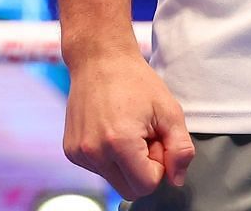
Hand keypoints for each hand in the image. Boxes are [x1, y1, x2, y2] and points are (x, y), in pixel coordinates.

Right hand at [61, 51, 194, 199]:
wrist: (100, 61)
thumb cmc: (137, 82)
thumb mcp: (170, 111)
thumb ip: (179, 149)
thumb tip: (177, 180)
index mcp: (119, 143)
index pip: (146, 186)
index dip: (159, 166)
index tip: (158, 141)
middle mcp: (93, 153)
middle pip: (129, 189)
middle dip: (144, 169)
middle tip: (146, 136)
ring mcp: (79, 154)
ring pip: (114, 180)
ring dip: (128, 163)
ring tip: (130, 130)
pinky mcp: (71, 152)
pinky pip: (99, 169)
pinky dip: (111, 157)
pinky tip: (113, 130)